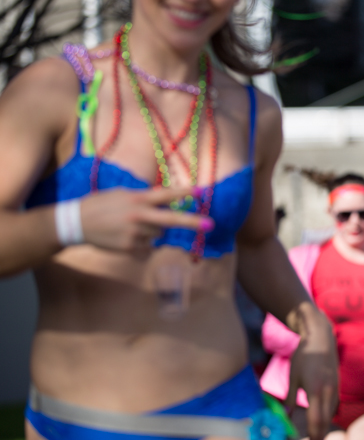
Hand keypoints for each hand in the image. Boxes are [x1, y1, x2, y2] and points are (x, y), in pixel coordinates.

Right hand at [80, 186, 212, 255]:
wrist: (76, 223)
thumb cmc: (101, 205)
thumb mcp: (122, 194)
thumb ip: (144, 197)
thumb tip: (165, 201)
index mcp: (137, 199)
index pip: (165, 195)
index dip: (183, 193)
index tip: (199, 191)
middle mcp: (139, 216)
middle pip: (171, 220)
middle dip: (192, 222)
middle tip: (210, 224)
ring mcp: (135, 234)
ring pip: (158, 235)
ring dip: (153, 231)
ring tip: (131, 226)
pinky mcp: (130, 248)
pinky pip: (148, 247)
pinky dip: (144, 244)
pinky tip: (127, 237)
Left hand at [286, 310, 337, 439]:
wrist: (321, 338)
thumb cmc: (304, 355)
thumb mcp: (292, 375)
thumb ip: (290, 397)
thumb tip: (285, 416)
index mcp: (315, 389)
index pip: (316, 418)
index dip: (314, 435)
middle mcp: (328, 390)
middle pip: (326, 419)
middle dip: (321, 436)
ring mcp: (335, 387)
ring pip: (331, 413)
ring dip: (325, 428)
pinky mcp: (337, 385)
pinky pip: (334, 405)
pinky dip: (329, 416)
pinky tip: (324, 422)